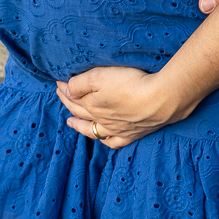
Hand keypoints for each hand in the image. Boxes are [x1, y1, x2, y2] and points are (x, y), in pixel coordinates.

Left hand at [55, 67, 180, 148]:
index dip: (64, 90)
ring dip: (80, 125)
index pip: (73, 98)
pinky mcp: (133, 133)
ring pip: (93, 130)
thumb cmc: (130, 84)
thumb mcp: (100, 76)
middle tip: (61, 95)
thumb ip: (80, 84)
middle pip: (80, 113)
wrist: (160, 100)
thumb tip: (67, 91)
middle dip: (68, 103)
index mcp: (92, 106)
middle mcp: (102, 120)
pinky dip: (105, 140)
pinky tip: (104, 138)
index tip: (58, 83)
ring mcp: (117, 129)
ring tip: (71, 122)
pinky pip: (114, 142)